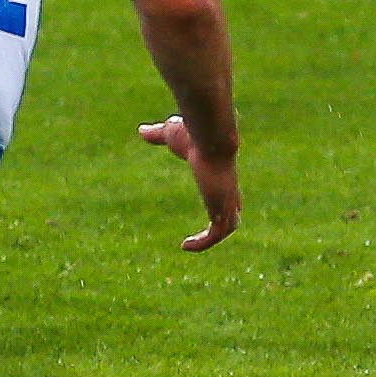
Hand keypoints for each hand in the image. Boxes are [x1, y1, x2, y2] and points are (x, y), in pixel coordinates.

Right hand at [139, 117, 239, 252]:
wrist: (210, 137)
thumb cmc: (193, 134)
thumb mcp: (171, 134)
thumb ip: (158, 135)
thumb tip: (141, 130)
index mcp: (221, 175)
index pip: (227, 194)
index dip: (220, 204)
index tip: (208, 213)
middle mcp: (227, 189)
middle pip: (234, 213)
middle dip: (223, 224)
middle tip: (206, 235)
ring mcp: (226, 200)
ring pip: (229, 226)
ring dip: (213, 237)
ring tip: (190, 245)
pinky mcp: (220, 209)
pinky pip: (216, 234)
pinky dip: (203, 243)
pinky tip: (186, 246)